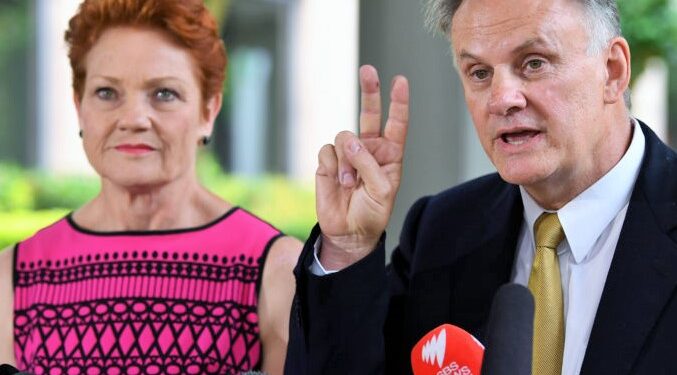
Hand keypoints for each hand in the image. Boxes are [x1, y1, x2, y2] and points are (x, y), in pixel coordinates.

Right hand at [316, 65, 409, 269]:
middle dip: (369, 90)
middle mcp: (369, 149)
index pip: (396, 123)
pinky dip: (333, 167)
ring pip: (344, 135)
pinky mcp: (328, 162)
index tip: (400, 81)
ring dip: (347, 160)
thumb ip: (369, 164)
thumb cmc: (372, 212)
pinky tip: (338, 183)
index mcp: (389, 154)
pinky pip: (327, 150)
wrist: (348, 232)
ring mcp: (347, 154)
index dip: (398, 102)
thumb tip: (348, 141)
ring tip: (349, 183)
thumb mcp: (382, 191)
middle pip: (369, 113)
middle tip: (368, 70)